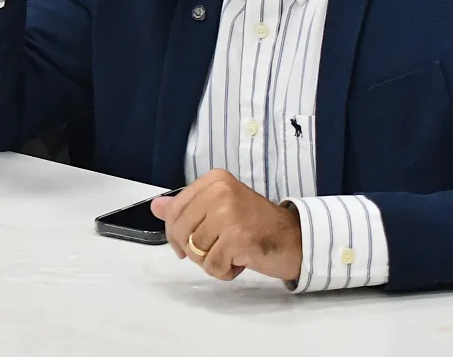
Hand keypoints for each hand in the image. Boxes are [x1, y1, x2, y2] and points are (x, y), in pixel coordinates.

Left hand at [152, 169, 302, 282]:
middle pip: (180, 231)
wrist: (296, 239)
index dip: (176, 233)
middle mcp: (220, 192)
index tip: (188, 243)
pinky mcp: (238, 239)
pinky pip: (212, 266)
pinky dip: (224, 271)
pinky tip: (240, 262)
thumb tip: (156, 206)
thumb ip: (187, 206)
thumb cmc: (257, 224)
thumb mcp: (220, 207)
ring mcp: (229, 215)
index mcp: (214, 181)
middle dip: (193, 250)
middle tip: (216, 250)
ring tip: (232, 253)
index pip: (174, 210)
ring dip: (212, 261)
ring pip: (195, 251)